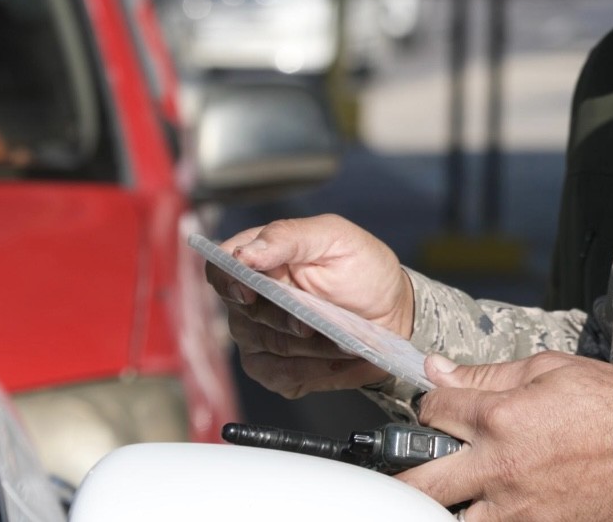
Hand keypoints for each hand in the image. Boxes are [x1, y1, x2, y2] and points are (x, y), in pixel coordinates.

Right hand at [206, 215, 414, 397]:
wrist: (392, 310)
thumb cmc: (362, 268)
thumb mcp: (336, 238)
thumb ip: (290, 237)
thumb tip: (245, 253)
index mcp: (260, 259)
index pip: (220, 269)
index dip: (229, 281)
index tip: (251, 291)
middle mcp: (251, 298)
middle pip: (244, 312)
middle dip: (283, 318)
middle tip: (314, 321)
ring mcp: (259, 335)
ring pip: (266, 344)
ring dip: (307, 345)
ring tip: (342, 339)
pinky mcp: (273, 368)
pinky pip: (279, 374)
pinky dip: (312, 368)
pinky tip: (338, 357)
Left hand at [398, 352, 612, 521]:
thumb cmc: (608, 404)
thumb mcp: (549, 369)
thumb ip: (487, 374)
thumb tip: (438, 369)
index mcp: (500, 417)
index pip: (432, 412)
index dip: (430, 406)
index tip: (439, 410)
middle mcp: (498, 466)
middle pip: (419, 482)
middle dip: (406, 473)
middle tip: (414, 467)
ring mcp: (514, 508)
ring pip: (449, 519)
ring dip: (446, 505)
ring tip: (457, 492)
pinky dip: (486, 516)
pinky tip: (495, 502)